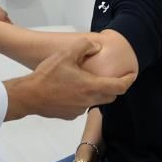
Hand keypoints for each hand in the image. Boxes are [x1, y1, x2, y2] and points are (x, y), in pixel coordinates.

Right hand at [4, 38, 135, 120]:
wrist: (29, 96)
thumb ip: (84, 47)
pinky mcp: (69, 115)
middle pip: (110, 96)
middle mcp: (89, 101)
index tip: (132, 75)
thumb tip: (97, 47)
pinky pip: (81, 106)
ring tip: (85, 81)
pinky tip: (70, 90)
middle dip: (114, 86)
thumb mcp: (65, 54)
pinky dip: (81, 98)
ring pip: (95, 101)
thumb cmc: (48, 74)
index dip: (128, 80)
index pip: (119, 87)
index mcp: (91, 86)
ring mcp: (79, 110)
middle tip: (111, 76)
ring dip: (95, 92)